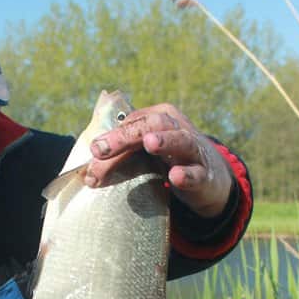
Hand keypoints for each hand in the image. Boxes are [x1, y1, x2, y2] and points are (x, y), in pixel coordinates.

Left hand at [85, 103, 233, 217]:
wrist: (211, 180)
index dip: (109, 139)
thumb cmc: (170, 161)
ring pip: (181, 140)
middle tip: (100, 149)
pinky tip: (176, 177)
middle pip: (151, 125)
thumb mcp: (146, 153)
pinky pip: (197, 174)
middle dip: (124, 136)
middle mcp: (178, 128)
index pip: (131, 124)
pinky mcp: (205, 175)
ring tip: (149, 143)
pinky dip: (187, 175)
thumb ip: (120, 156)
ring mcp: (194, 150)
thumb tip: (88, 172)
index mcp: (159, 118)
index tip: (91, 156)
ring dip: (165, 141)